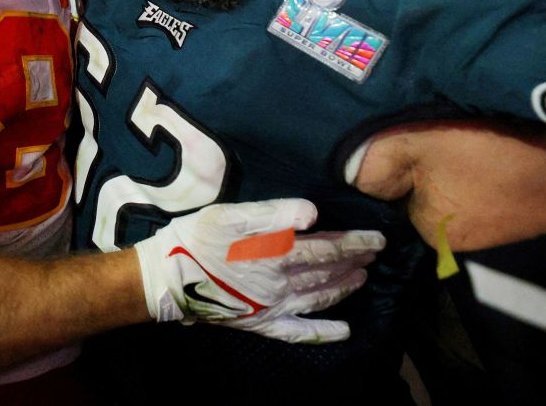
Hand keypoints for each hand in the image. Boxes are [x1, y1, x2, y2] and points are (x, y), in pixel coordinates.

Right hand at [134, 198, 383, 343]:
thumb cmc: (199, 238)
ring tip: (363, 280)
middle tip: (376, 255)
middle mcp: (282, 284)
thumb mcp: (233, 214)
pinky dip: (323, 333)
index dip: (355, 243)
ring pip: (319, 299)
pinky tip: (344, 332)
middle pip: (328, 273)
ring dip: (344, 289)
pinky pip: (298, 333)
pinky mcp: (261, 324)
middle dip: (355, 262)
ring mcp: (273, 308)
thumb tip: (314, 214)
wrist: (167, 278)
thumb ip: (275, 213)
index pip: (327, 248)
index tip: (378, 238)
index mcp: (278, 254)